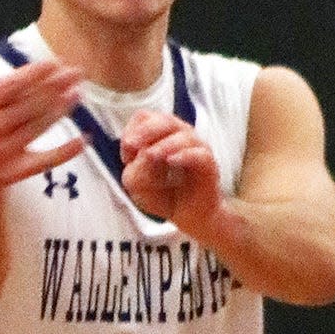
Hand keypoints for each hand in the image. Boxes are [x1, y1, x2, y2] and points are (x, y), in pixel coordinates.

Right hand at [0, 61, 83, 193]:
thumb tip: (32, 73)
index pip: (6, 88)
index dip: (31, 74)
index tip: (54, 63)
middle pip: (24, 107)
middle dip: (53, 87)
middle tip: (76, 73)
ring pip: (34, 129)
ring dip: (59, 110)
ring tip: (78, 93)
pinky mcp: (10, 175)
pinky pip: (42, 162)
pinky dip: (64, 151)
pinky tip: (83, 139)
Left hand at [120, 109, 223, 235]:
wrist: (188, 216)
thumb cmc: (164, 196)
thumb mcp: (138, 184)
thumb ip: (136, 169)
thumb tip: (146, 155)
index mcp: (161, 135)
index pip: (145, 117)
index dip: (132, 132)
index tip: (126, 157)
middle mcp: (180, 136)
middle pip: (164, 120)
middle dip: (146, 131)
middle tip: (133, 146)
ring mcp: (196, 148)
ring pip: (183, 135)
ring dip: (163, 145)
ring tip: (151, 156)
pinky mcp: (208, 164)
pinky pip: (199, 154)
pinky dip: (184, 155)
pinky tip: (172, 161)